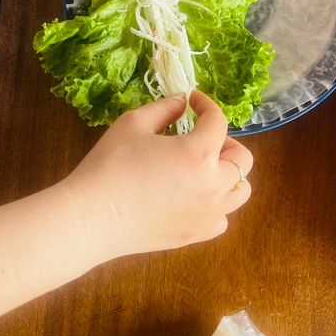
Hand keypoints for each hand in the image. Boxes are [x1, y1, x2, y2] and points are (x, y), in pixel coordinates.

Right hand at [64, 91, 251, 260]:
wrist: (92, 217)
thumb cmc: (110, 166)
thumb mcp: (133, 124)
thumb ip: (165, 108)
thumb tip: (182, 102)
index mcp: (200, 153)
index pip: (218, 121)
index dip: (206, 105)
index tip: (193, 101)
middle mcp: (213, 185)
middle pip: (242, 159)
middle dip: (225, 141)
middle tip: (199, 137)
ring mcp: (208, 214)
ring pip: (241, 192)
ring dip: (229, 175)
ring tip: (204, 168)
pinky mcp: (195, 235)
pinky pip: (222, 218)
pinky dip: (217, 205)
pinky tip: (194, 197)